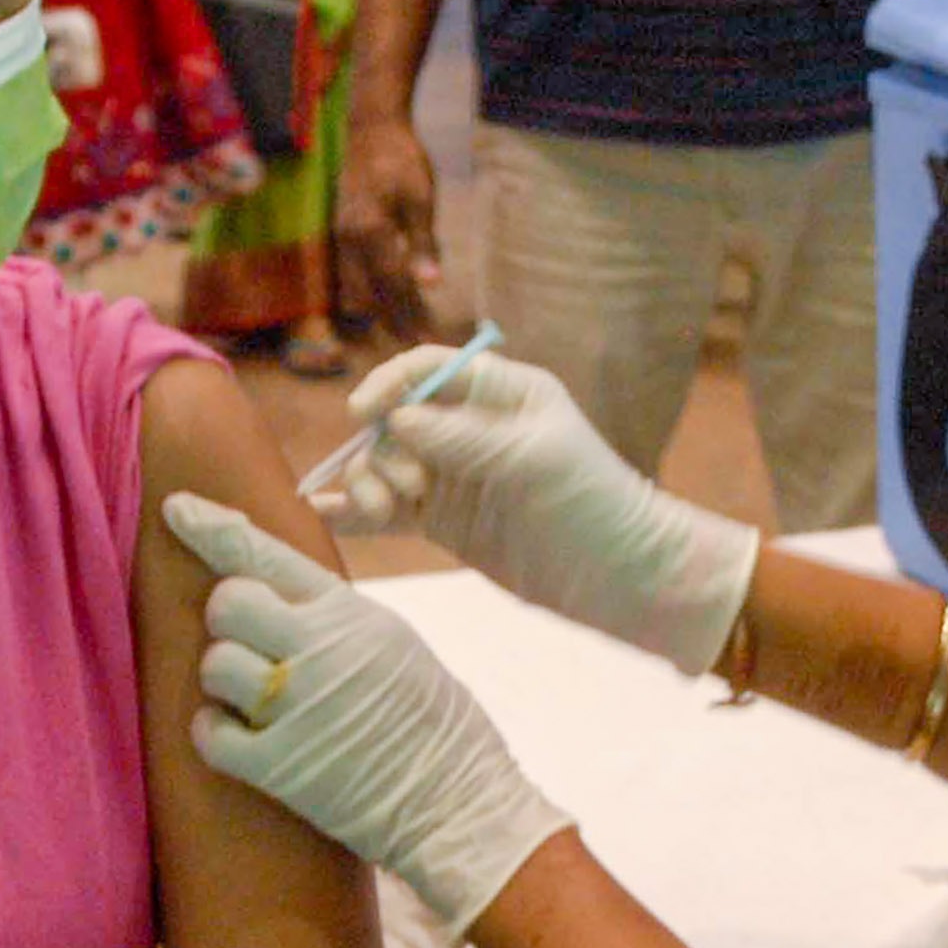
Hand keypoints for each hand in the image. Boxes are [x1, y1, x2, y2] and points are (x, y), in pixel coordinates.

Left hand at [166, 495, 569, 935]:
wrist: (461, 804)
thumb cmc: (433, 725)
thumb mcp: (393, 643)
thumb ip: (334, 617)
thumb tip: (272, 595)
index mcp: (351, 613)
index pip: (267, 553)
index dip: (213, 528)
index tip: (176, 508)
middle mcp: (323, 649)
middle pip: (227, 601)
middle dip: (229, 623)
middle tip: (254, 651)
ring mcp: (300, 706)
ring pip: (214, 664)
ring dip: (224, 683)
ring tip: (261, 702)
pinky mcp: (282, 766)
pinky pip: (210, 733)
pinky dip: (216, 735)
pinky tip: (243, 739)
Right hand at [320, 347, 757, 675]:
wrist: (620, 577)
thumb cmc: (592, 502)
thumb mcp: (533, 458)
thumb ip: (464, 436)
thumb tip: (397, 419)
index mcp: (501, 394)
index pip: (428, 370)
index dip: (390, 385)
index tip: (363, 414)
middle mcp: (470, 428)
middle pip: (396, 420)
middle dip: (383, 448)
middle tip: (405, 489)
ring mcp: (453, 476)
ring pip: (386, 465)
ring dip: (369, 483)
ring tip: (385, 511)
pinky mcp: (444, 522)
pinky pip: (389, 509)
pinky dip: (359, 512)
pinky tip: (327, 517)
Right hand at [335, 117, 438, 342]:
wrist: (371, 129)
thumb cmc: (402, 160)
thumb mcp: (421, 199)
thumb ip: (423, 244)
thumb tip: (431, 284)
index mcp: (370, 232)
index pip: (393, 286)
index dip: (410, 314)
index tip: (426, 339)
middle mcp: (349, 241)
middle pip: (369, 296)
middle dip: (392, 322)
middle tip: (414, 343)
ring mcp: (340, 238)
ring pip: (354, 289)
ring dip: (376, 311)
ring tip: (399, 328)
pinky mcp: (339, 233)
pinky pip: (348, 275)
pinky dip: (365, 293)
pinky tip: (380, 300)